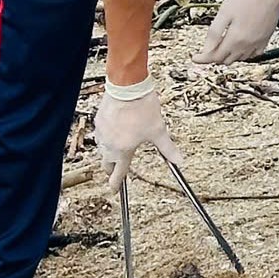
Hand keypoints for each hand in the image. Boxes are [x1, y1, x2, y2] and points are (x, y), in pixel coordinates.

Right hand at [94, 77, 183, 194]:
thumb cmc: (142, 108)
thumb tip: (180, 161)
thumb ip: (167, 148)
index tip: (115, 190)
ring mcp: (101, 133)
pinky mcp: (98, 121)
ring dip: (109, 153)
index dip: (116, 183)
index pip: (119, 173)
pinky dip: (107, 137)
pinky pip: (101, 135)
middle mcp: (109, 145)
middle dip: (111, 169)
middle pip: (107, 163)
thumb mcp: (158, 130)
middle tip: (115, 172)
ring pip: (102, 149)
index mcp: (123, 151)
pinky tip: (114, 132)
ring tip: (117, 151)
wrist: (127, 88)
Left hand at [194, 0, 278, 63]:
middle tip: (208, 48)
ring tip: (222, 45)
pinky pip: (255, 53)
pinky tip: (241, 44)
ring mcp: (259, 41)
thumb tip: (206, 50)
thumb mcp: (225, 11)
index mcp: (236, 38)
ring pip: (240, 58)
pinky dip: (245, 53)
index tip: (195, 57)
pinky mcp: (268, 36)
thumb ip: (214, 33)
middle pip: (227, 59)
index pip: (215, 57)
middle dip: (215, 56)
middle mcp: (249, 43)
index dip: (203, 58)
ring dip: (230, 55)